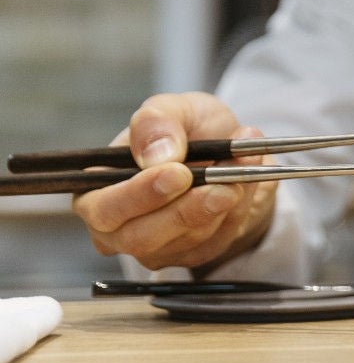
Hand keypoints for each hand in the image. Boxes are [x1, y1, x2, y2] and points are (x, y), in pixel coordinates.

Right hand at [72, 92, 276, 271]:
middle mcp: (119, 228)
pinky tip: (247, 182)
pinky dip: (238, 210)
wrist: (229, 151)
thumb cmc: (188, 130)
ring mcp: (156, 247)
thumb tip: (155, 156)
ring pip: (186, 241)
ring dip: (221, 204)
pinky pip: (216, 241)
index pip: (102, 208)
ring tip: (243, 166)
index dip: (138, 195)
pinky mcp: (191, 255)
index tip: (178, 173)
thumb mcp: (174, 108)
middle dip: (186, 210)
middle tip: (222, 186)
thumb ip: (158, 121)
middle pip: (141, 238)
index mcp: (97, 190)